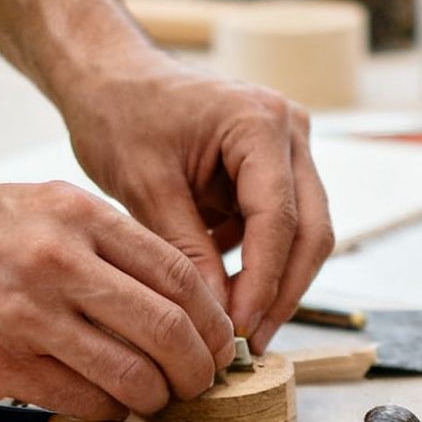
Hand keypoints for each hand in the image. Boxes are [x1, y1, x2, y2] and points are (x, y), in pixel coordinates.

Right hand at [0, 175, 235, 417]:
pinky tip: (107, 406)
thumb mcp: (37, 206)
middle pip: (167, 330)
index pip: (178, 275)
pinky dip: (108, 412)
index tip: (217, 342)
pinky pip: (84, 402)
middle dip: (196, 368)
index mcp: (77, 215)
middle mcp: (58, 262)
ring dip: (156, 399)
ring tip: (155, 400)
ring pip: (132, 375)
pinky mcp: (0, 364)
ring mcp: (28, 316)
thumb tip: (170, 299)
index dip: (211, 320)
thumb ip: (103, 246)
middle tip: (199, 383)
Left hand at [59, 46, 333, 350]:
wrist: (111, 78)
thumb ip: (185, 250)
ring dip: (275, 282)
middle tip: (253, 343)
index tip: (242, 329)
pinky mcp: (275, 169)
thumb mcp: (144, 186)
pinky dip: (258, 264)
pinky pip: (280, 228)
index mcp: (259, 123)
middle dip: (283, 292)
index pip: (278, 219)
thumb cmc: (120, 113)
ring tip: (240, 329)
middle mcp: (289, 132)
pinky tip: (226, 295)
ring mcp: (289, 150)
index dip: (263, 282)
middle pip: (310, 231)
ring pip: (304, 234)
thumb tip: (217, 316)